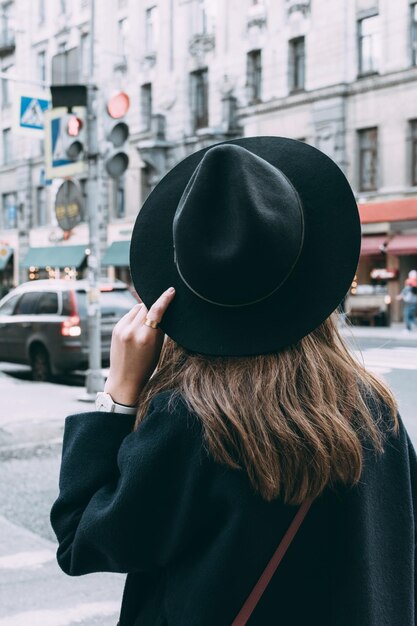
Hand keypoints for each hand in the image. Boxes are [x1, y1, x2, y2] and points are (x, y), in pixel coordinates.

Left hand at [104, 287, 175, 405]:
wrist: (124, 380)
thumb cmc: (145, 367)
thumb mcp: (157, 348)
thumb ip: (159, 328)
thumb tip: (161, 310)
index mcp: (146, 337)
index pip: (156, 310)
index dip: (165, 298)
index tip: (171, 291)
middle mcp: (131, 331)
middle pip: (146, 306)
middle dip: (154, 304)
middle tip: (162, 306)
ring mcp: (121, 329)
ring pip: (137, 308)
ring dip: (144, 310)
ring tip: (148, 321)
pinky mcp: (115, 329)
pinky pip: (129, 315)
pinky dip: (136, 316)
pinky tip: (139, 326)